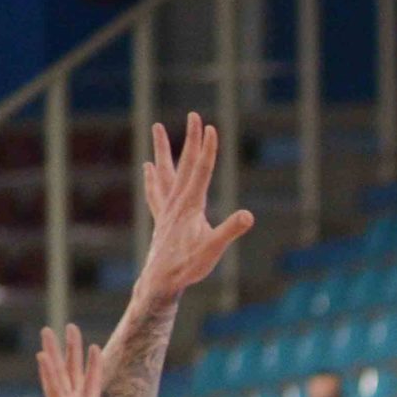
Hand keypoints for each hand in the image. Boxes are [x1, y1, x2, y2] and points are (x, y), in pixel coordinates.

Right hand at [36, 324, 135, 396]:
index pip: (90, 386)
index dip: (93, 366)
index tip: (93, 346)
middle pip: (72, 374)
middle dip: (70, 350)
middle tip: (67, 327)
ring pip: (59, 375)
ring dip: (53, 352)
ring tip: (47, 329)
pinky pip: (55, 391)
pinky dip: (48, 373)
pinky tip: (42, 355)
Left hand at [136, 113, 256, 303]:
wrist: (160, 281)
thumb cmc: (188, 266)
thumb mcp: (213, 249)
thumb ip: (230, 230)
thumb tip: (248, 216)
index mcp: (190, 204)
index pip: (201, 170)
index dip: (207, 148)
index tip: (211, 127)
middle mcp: (176, 201)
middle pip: (185, 164)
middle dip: (191, 139)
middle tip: (194, 115)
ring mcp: (166, 208)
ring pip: (164, 172)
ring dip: (162, 150)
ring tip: (156, 128)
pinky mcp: (162, 218)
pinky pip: (155, 191)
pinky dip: (152, 177)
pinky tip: (148, 168)